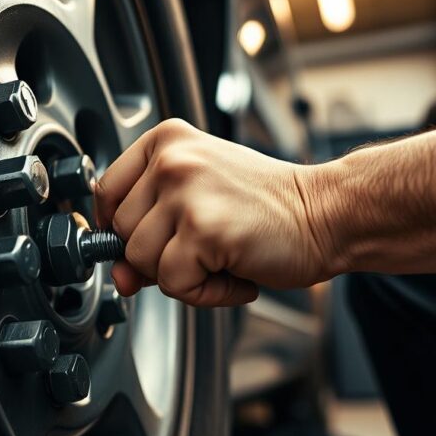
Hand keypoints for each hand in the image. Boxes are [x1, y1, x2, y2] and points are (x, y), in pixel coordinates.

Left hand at [94, 119, 333, 305]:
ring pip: (141, 262)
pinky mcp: (202, 229)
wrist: (329, 214)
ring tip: (222, 259)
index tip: (150, 238)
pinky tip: (237, 275)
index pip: (106, 192)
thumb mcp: (197, 205)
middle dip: (156, 257)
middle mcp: (172, 159)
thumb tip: (118, 276)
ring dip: (182, 277)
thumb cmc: (267, 209)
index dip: (119, 228)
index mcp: (166, 141)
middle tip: (203, 250)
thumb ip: (150, 231)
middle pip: (120, 232)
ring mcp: (186, 192)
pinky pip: (174, 284)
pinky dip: (206, 294)